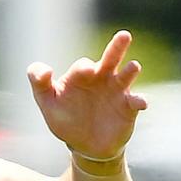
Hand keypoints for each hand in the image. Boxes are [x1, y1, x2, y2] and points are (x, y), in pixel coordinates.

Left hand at [27, 30, 148, 158]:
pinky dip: (139, 100)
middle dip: (117, 47)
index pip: (83, 65)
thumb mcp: (47, 102)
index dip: (82, 68)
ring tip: (133, 66)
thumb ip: (39, 83)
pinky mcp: (129, 108)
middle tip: (124, 35)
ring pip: (126, 76)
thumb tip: (46, 69)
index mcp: (81, 75)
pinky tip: (140, 103)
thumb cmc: (64, 119)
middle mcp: (101, 78)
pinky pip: (137, 101)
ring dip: (130, 71)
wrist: (85, 145)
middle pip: (110, 58)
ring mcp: (117, 91)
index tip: (82, 73)